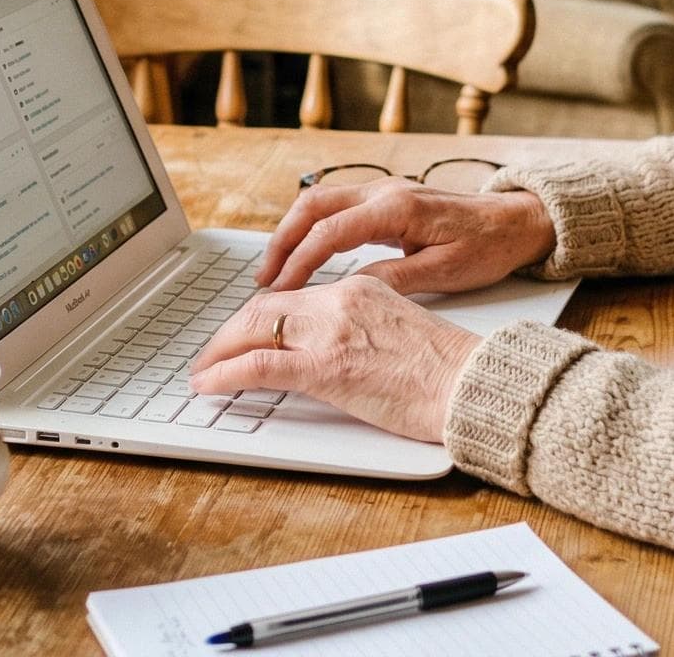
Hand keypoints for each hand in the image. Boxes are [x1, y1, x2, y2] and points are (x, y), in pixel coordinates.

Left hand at [189, 277, 483, 442]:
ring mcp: (331, 332)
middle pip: (265, 307)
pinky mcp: (326, 368)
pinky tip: (208, 385)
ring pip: (253, 330)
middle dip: (229, 331)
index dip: (258, 315)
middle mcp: (341, 300)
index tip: (243, 332)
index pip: (293, 296)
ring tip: (202, 371)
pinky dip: (224, 374)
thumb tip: (338, 346)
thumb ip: (363, 326)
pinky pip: (258, 366)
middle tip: (210, 352)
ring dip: (218, 351)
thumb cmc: (448, 370)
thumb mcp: (400, 328)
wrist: (471, 383)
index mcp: (360, 288)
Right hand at [255, 179, 556, 293]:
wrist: (515, 222)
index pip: (330, 232)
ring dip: (292, 233)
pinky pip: (335, 207)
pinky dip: (311, 228)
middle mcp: (384, 190)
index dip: (299, 262)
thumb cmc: (487, 247)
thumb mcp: (445, 273)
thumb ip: (394, 279)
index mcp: (397, 207)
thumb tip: (348, 291)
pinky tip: (304, 255)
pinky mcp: (385, 199)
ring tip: (276, 271)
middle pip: (312, 206)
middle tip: (263, 281)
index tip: (279, 291)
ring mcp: (383, 190)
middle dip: (282, 242)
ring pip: (319, 202)